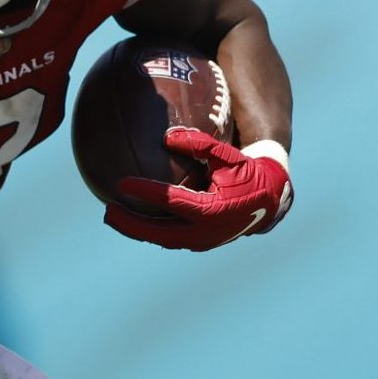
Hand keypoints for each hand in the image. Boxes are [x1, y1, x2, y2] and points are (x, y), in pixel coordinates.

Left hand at [107, 128, 291, 251]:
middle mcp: (204, 232)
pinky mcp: (198, 243)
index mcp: (212, 210)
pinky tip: (132, 216)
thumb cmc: (247, 173)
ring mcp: (201, 242)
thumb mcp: (228, 155)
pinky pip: (168, 237)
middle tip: (107, 209)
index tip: (122, 183)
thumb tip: (167, 135)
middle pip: (157, 232)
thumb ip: (200, 144)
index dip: (145, 192)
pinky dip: (149, 229)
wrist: (270, 202)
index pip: (171, 202)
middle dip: (130, 223)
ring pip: (160, 239)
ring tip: (113, 216)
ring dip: (136, 230)